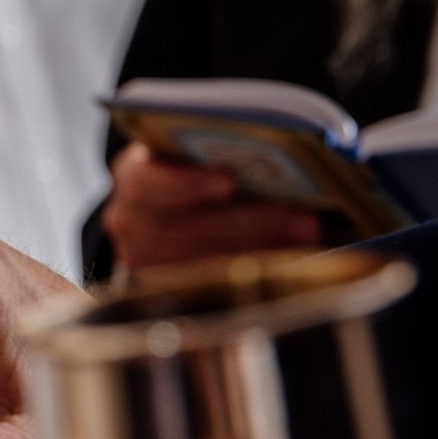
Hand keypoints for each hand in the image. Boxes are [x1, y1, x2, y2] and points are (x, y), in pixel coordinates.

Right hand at [101, 142, 324, 272]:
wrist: (175, 204)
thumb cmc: (196, 166)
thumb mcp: (199, 150)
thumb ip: (223, 149)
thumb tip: (287, 157)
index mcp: (133, 175)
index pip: (145, 181)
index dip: (185, 183)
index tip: (229, 181)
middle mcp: (129, 222)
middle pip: (186, 230)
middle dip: (251, 223)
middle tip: (305, 219)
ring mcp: (145, 261)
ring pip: (205, 263)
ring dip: (263, 249)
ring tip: (308, 237)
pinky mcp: (169, 289)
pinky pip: (215, 285)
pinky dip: (258, 270)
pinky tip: (294, 258)